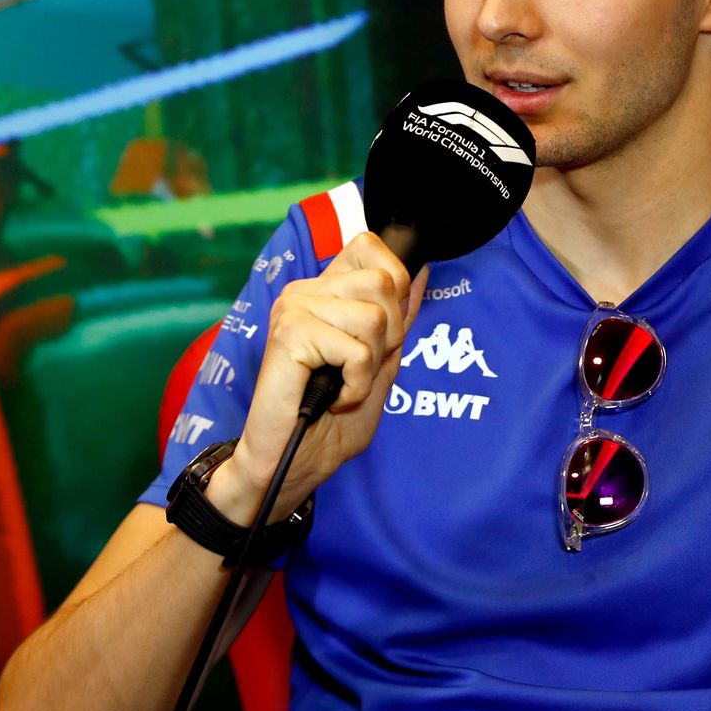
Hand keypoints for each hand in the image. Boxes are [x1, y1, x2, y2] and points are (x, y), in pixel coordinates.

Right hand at [210, 233, 429, 523]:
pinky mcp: (290, 334)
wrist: (288, 465)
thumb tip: (422, 271)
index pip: (369, 246)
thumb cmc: (328, 423)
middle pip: (384, 281)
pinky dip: (357, 384)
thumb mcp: (380, 367)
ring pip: (375, 317)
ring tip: (342, 384)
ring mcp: (295, 309)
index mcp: (325, 292)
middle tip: (358, 368)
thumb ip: (398, 322)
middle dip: (389, 335)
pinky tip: (334, 397)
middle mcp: (306, 292)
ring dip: (370, 365)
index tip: (381, 332)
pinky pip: (356, 349)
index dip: (394, 282)